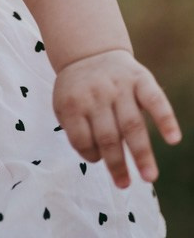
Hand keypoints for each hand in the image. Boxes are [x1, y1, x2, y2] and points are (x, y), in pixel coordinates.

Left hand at [53, 50, 181, 187]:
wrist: (90, 52)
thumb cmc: (78, 90)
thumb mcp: (64, 105)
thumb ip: (76, 130)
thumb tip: (98, 158)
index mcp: (73, 103)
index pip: (81, 138)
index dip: (90, 153)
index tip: (98, 158)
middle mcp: (97, 95)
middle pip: (108, 136)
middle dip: (117, 164)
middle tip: (124, 185)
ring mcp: (120, 86)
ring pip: (132, 124)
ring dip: (142, 154)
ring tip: (149, 177)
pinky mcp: (140, 78)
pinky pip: (155, 99)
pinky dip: (165, 119)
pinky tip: (173, 139)